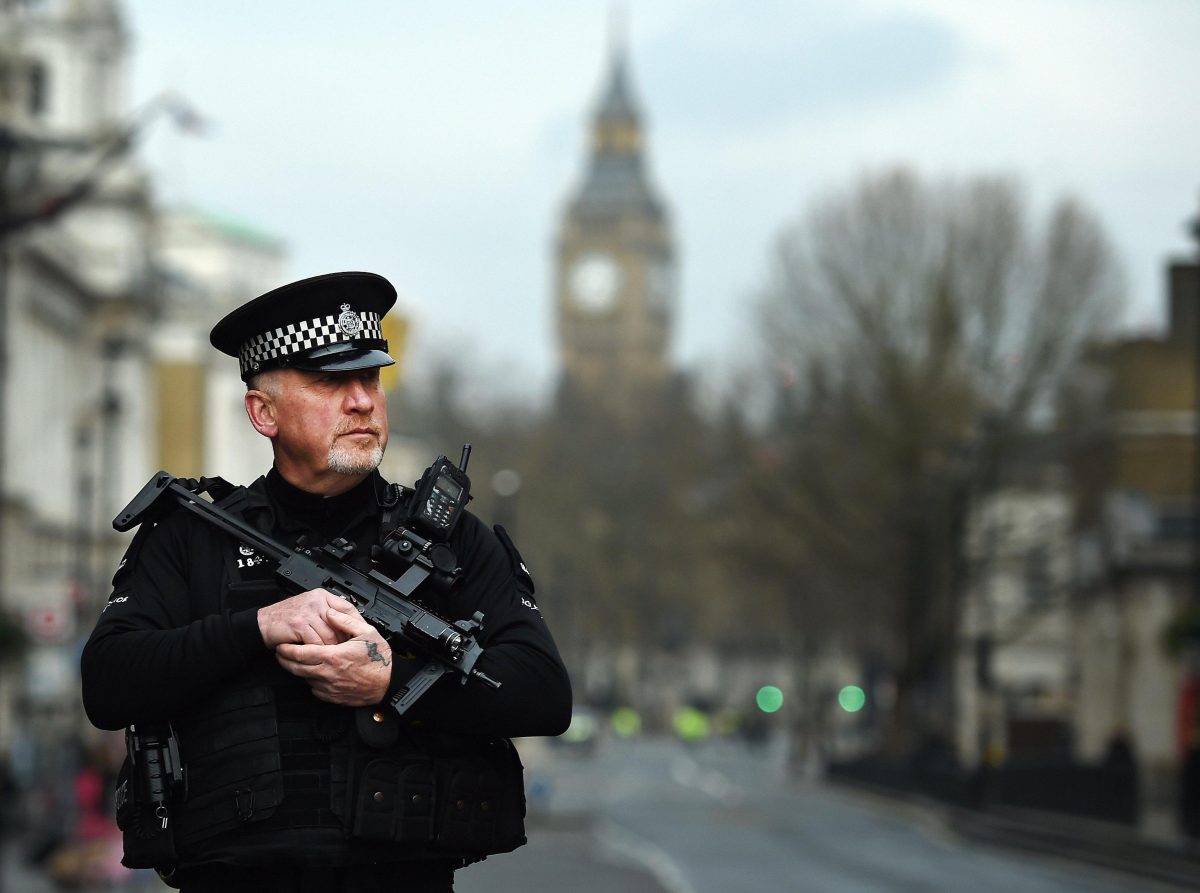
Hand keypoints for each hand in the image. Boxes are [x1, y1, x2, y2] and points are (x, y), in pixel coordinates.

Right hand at [257, 589, 348, 647]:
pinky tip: (315, 655)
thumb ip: (328, 614)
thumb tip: (349, 625)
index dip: (355, 623)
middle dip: (343, 640)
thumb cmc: (287, 620)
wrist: (263, 624)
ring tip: (330, 656)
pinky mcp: (299, 623)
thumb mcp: (310, 611)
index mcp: (322, 596)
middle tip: (345, 651)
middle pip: (340, 624)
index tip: (359, 635)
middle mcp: (317, 601)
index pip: (347, 607)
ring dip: (330, 649)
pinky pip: (316, 642)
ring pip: (329, 635)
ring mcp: (308, 611)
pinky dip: (317, 651)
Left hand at [274, 606, 392, 705]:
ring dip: (297, 671)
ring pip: (304, 679)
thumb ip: (345, 620)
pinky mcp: (333, 697)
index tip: (281, 645)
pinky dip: (311, 682)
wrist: (389, 683)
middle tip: (280, 654)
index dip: (287, 649)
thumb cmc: (380, 659)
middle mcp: (328, 674)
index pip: (301, 653)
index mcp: (333, 656)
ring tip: (296, 662)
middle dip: (284, 660)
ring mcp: (329, 688)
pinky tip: (314, 674)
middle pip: (296, 668)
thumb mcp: (366, 632)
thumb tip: (329, 612)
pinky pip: (314, 690)